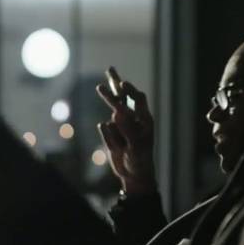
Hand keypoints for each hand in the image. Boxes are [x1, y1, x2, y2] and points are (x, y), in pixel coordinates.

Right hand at [96, 80, 156, 194]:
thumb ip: (127, 128)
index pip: (138, 99)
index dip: (130, 91)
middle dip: (116, 83)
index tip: (121, 85)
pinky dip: (108, 135)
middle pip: (124, 98)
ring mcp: (122, 127)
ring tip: (99, 87)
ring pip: (114, 110)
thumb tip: (116, 112)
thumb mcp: (136, 144)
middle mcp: (133, 120)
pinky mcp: (112, 135)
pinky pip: (106, 129)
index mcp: (144, 119)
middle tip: (110, 69)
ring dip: (109, 98)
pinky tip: (118, 146)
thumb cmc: (140, 159)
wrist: (134, 175)